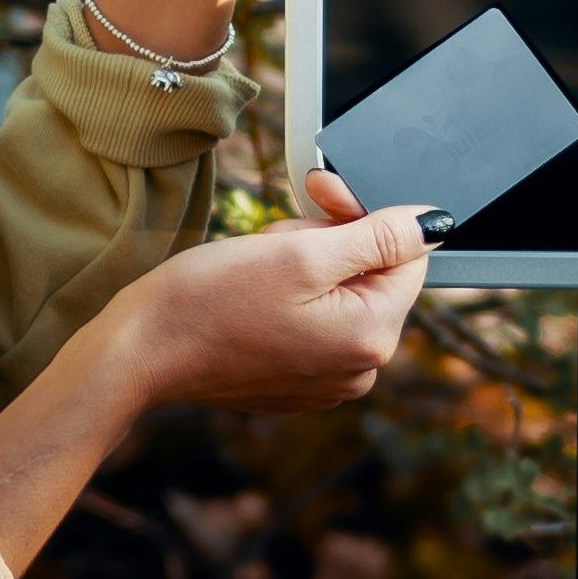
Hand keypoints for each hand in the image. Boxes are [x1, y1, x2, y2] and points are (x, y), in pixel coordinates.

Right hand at [113, 171, 431, 419]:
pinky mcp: (297, 383)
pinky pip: (314, 322)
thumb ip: (379, 236)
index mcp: (372, 337)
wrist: (142, 350)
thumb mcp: (301, 252)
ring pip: (340, 294)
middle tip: (276, 237)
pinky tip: (251, 295)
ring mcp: (328, 381)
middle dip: (329, 243)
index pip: (407, 255)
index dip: (364, 215)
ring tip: (257, 267)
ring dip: (306, 266)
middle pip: (373, 276)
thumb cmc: (210, 299)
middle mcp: (360, 369)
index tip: (319, 195)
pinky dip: (290, 297)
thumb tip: (435, 224)